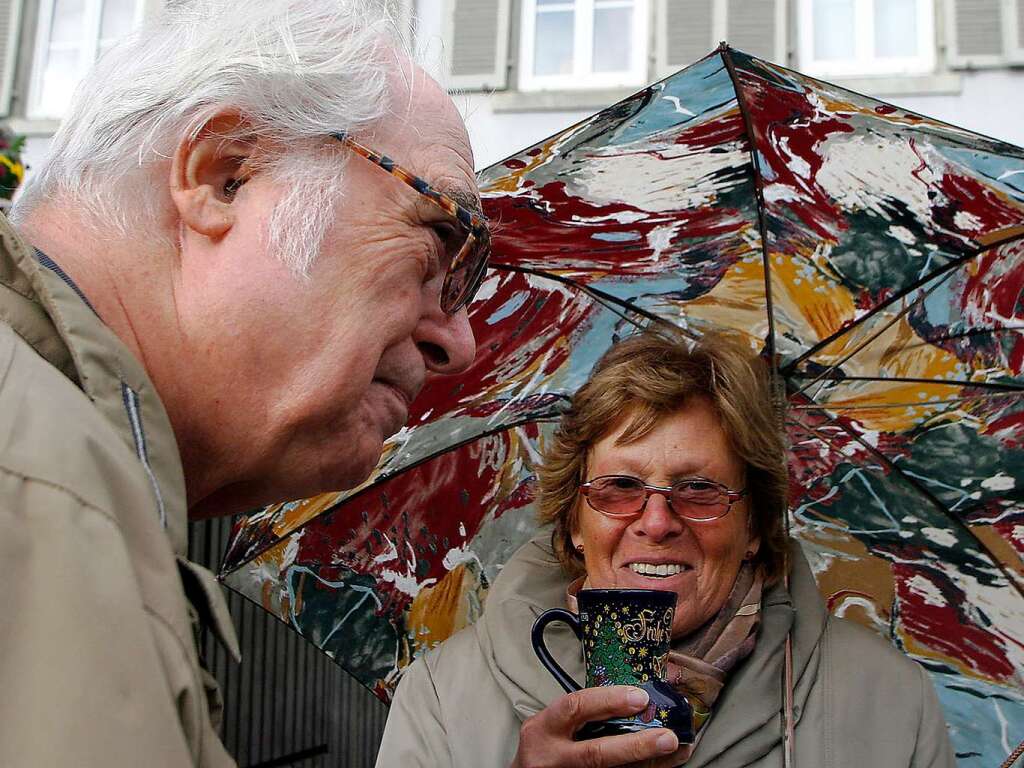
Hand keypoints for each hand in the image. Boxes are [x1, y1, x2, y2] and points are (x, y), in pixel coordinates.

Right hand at [510, 686, 679, 767]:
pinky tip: (655, 766)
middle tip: (666, 736)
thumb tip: (632, 700)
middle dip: (634, 745)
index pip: (575, 707)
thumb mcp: (551, 726)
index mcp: (542, 728)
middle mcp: (550, 756)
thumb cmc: (544, 747)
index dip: (608, 701)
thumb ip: (580, 715)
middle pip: (595, 753)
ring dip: (642, 764)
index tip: (640, 697)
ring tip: (671, 753)